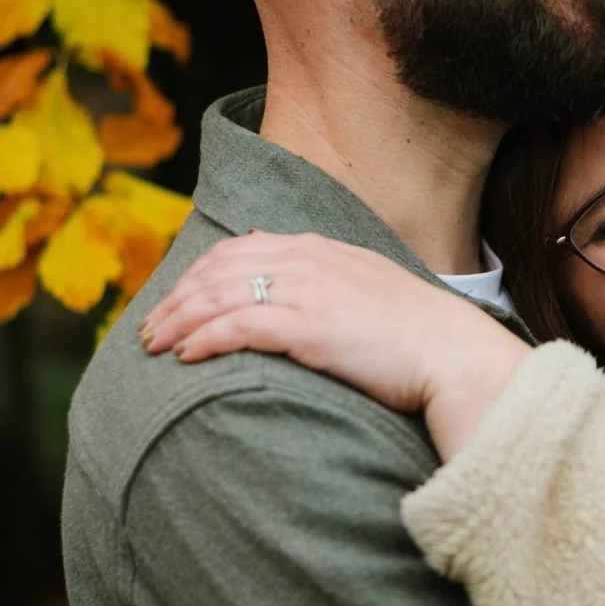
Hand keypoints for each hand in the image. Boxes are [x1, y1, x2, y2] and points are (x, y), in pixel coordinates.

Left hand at [139, 232, 529, 449]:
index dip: (200, 274)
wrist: (453, 353)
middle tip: (150, 328)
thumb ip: (335, 286)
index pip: (241, 249)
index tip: (179, 300)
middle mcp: (308, 260)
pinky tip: (186, 356)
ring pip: (219, 295)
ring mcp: (307, 290)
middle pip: (219, 268)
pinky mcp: (307, 325)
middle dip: (177, 297)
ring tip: (155, 345)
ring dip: (178, 320)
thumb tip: (306, 301)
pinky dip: (204, 338)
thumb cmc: (420, 336)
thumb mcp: (373, 293)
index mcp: (322, 249)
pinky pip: (237, 325)